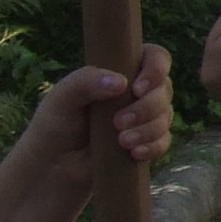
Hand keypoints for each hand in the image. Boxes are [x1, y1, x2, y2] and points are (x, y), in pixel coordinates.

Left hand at [16, 48, 177, 183]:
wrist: (55, 164)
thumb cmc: (56, 123)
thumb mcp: (61, 97)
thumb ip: (85, 82)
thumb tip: (120, 83)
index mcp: (121, 70)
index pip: (155, 57)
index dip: (155, 69)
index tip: (137, 89)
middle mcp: (138, 92)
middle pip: (164, 89)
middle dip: (146, 107)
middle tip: (118, 122)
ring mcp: (145, 117)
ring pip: (166, 117)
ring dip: (148, 129)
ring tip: (122, 141)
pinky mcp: (148, 142)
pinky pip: (164, 141)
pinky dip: (153, 146)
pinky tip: (134, 153)